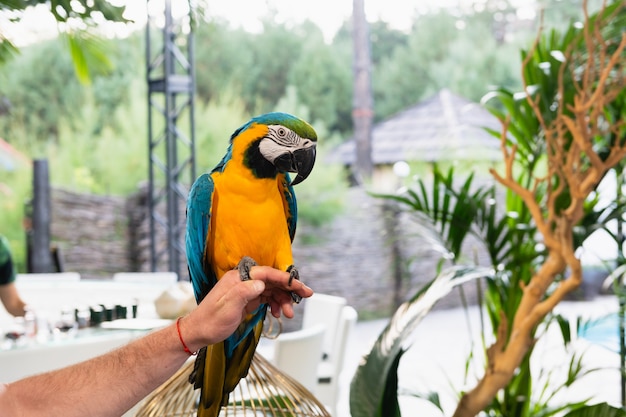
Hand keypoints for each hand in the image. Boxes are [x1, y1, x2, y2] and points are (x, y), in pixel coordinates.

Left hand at [183, 266, 312, 348]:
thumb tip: (261, 283)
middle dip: (290, 288)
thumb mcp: (227, 308)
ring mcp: (245, 289)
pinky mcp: (246, 299)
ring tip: (288, 314)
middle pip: (272, 280)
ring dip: (283, 300)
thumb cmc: (210, 321)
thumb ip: (244, 293)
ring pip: (271, 289)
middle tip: (306, 295)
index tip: (300, 287)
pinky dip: (275, 304)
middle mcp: (244, 280)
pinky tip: (278, 313)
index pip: (267, 273)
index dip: (286, 279)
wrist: (198, 332)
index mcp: (239, 277)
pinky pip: (266, 297)